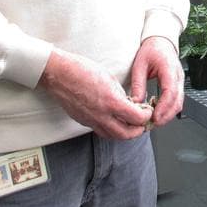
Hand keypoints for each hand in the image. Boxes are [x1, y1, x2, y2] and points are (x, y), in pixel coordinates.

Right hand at [38, 49, 152, 139]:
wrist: (59, 74)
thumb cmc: (83, 70)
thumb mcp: (110, 78)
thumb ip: (121, 94)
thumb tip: (130, 103)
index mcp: (111, 102)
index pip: (137, 118)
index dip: (146, 116)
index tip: (147, 110)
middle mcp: (101, 115)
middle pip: (126, 134)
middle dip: (139, 130)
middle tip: (143, 122)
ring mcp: (91, 120)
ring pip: (113, 136)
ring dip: (125, 133)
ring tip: (131, 124)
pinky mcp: (83, 121)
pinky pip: (101, 131)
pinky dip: (111, 130)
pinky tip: (114, 121)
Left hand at [129, 36, 183, 126]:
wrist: (161, 41)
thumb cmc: (151, 50)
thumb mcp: (140, 65)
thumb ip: (138, 84)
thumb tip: (136, 103)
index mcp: (169, 68)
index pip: (170, 92)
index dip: (163, 107)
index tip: (154, 117)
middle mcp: (178, 76)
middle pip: (178, 101)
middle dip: (166, 115)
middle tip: (152, 124)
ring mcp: (180, 81)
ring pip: (179, 102)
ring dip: (168, 114)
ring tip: (154, 121)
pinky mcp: (178, 84)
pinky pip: (177, 100)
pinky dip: (169, 108)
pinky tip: (158, 112)